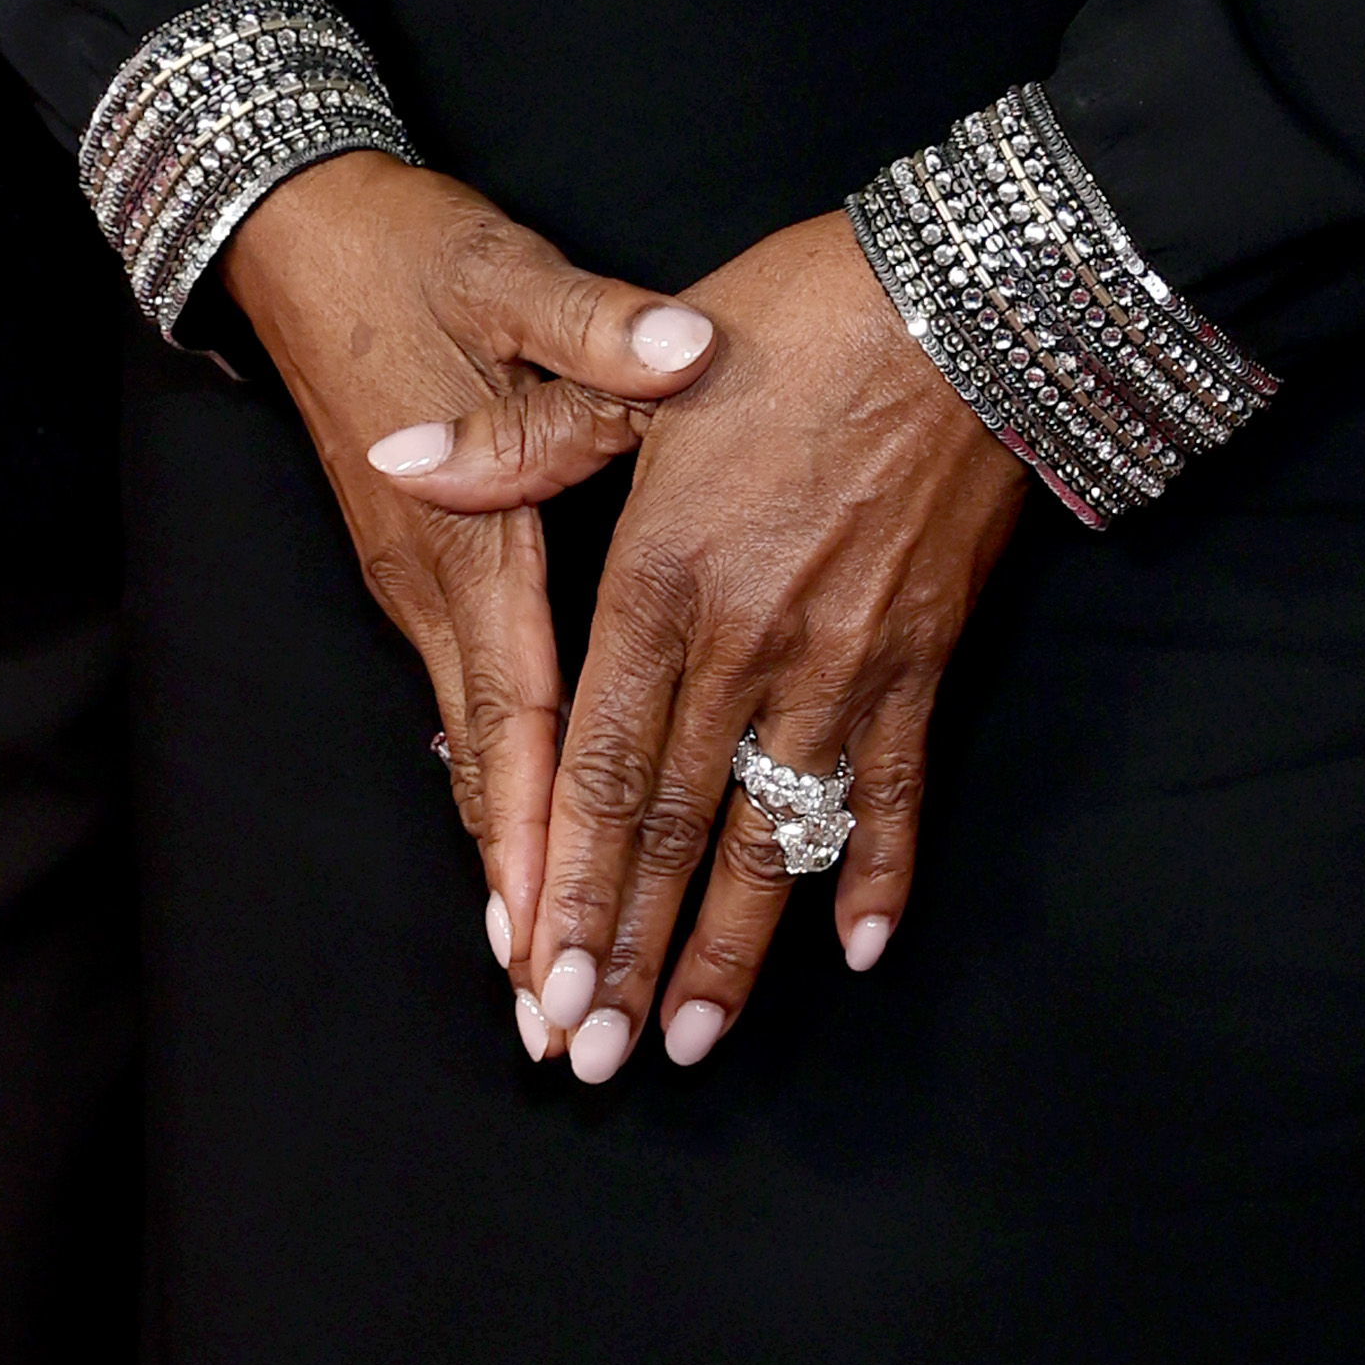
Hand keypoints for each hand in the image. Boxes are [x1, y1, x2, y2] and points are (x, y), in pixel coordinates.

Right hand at [220, 152, 718, 977]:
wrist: (294, 231)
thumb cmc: (412, 253)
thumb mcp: (510, 275)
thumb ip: (600, 331)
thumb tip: (685, 352)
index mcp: (471, 531)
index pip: (518, 716)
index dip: (545, 838)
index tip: (562, 948)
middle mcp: (434, 582)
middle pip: (488, 773)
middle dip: (527, 900)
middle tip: (558, 1028)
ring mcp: (417, 580)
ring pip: (473, 752)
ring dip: (511, 859)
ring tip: (546, 974)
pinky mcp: (419, 562)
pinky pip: (467, 705)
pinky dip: (497, 788)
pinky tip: (521, 840)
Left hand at [376, 205, 1025, 1077]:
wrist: (967, 303)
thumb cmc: (792, 321)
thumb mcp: (638, 371)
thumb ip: (519, 442)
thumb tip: (397, 457)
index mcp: (665, 578)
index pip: (601, 768)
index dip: (569, 884)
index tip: (542, 986)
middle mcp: (750, 642)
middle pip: (676, 828)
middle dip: (632, 953)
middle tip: (597, 1061)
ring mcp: (845, 662)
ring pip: (776, 835)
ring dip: (737, 948)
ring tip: (700, 1039)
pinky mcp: (924, 656)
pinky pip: (897, 790)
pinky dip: (878, 872)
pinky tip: (859, 950)